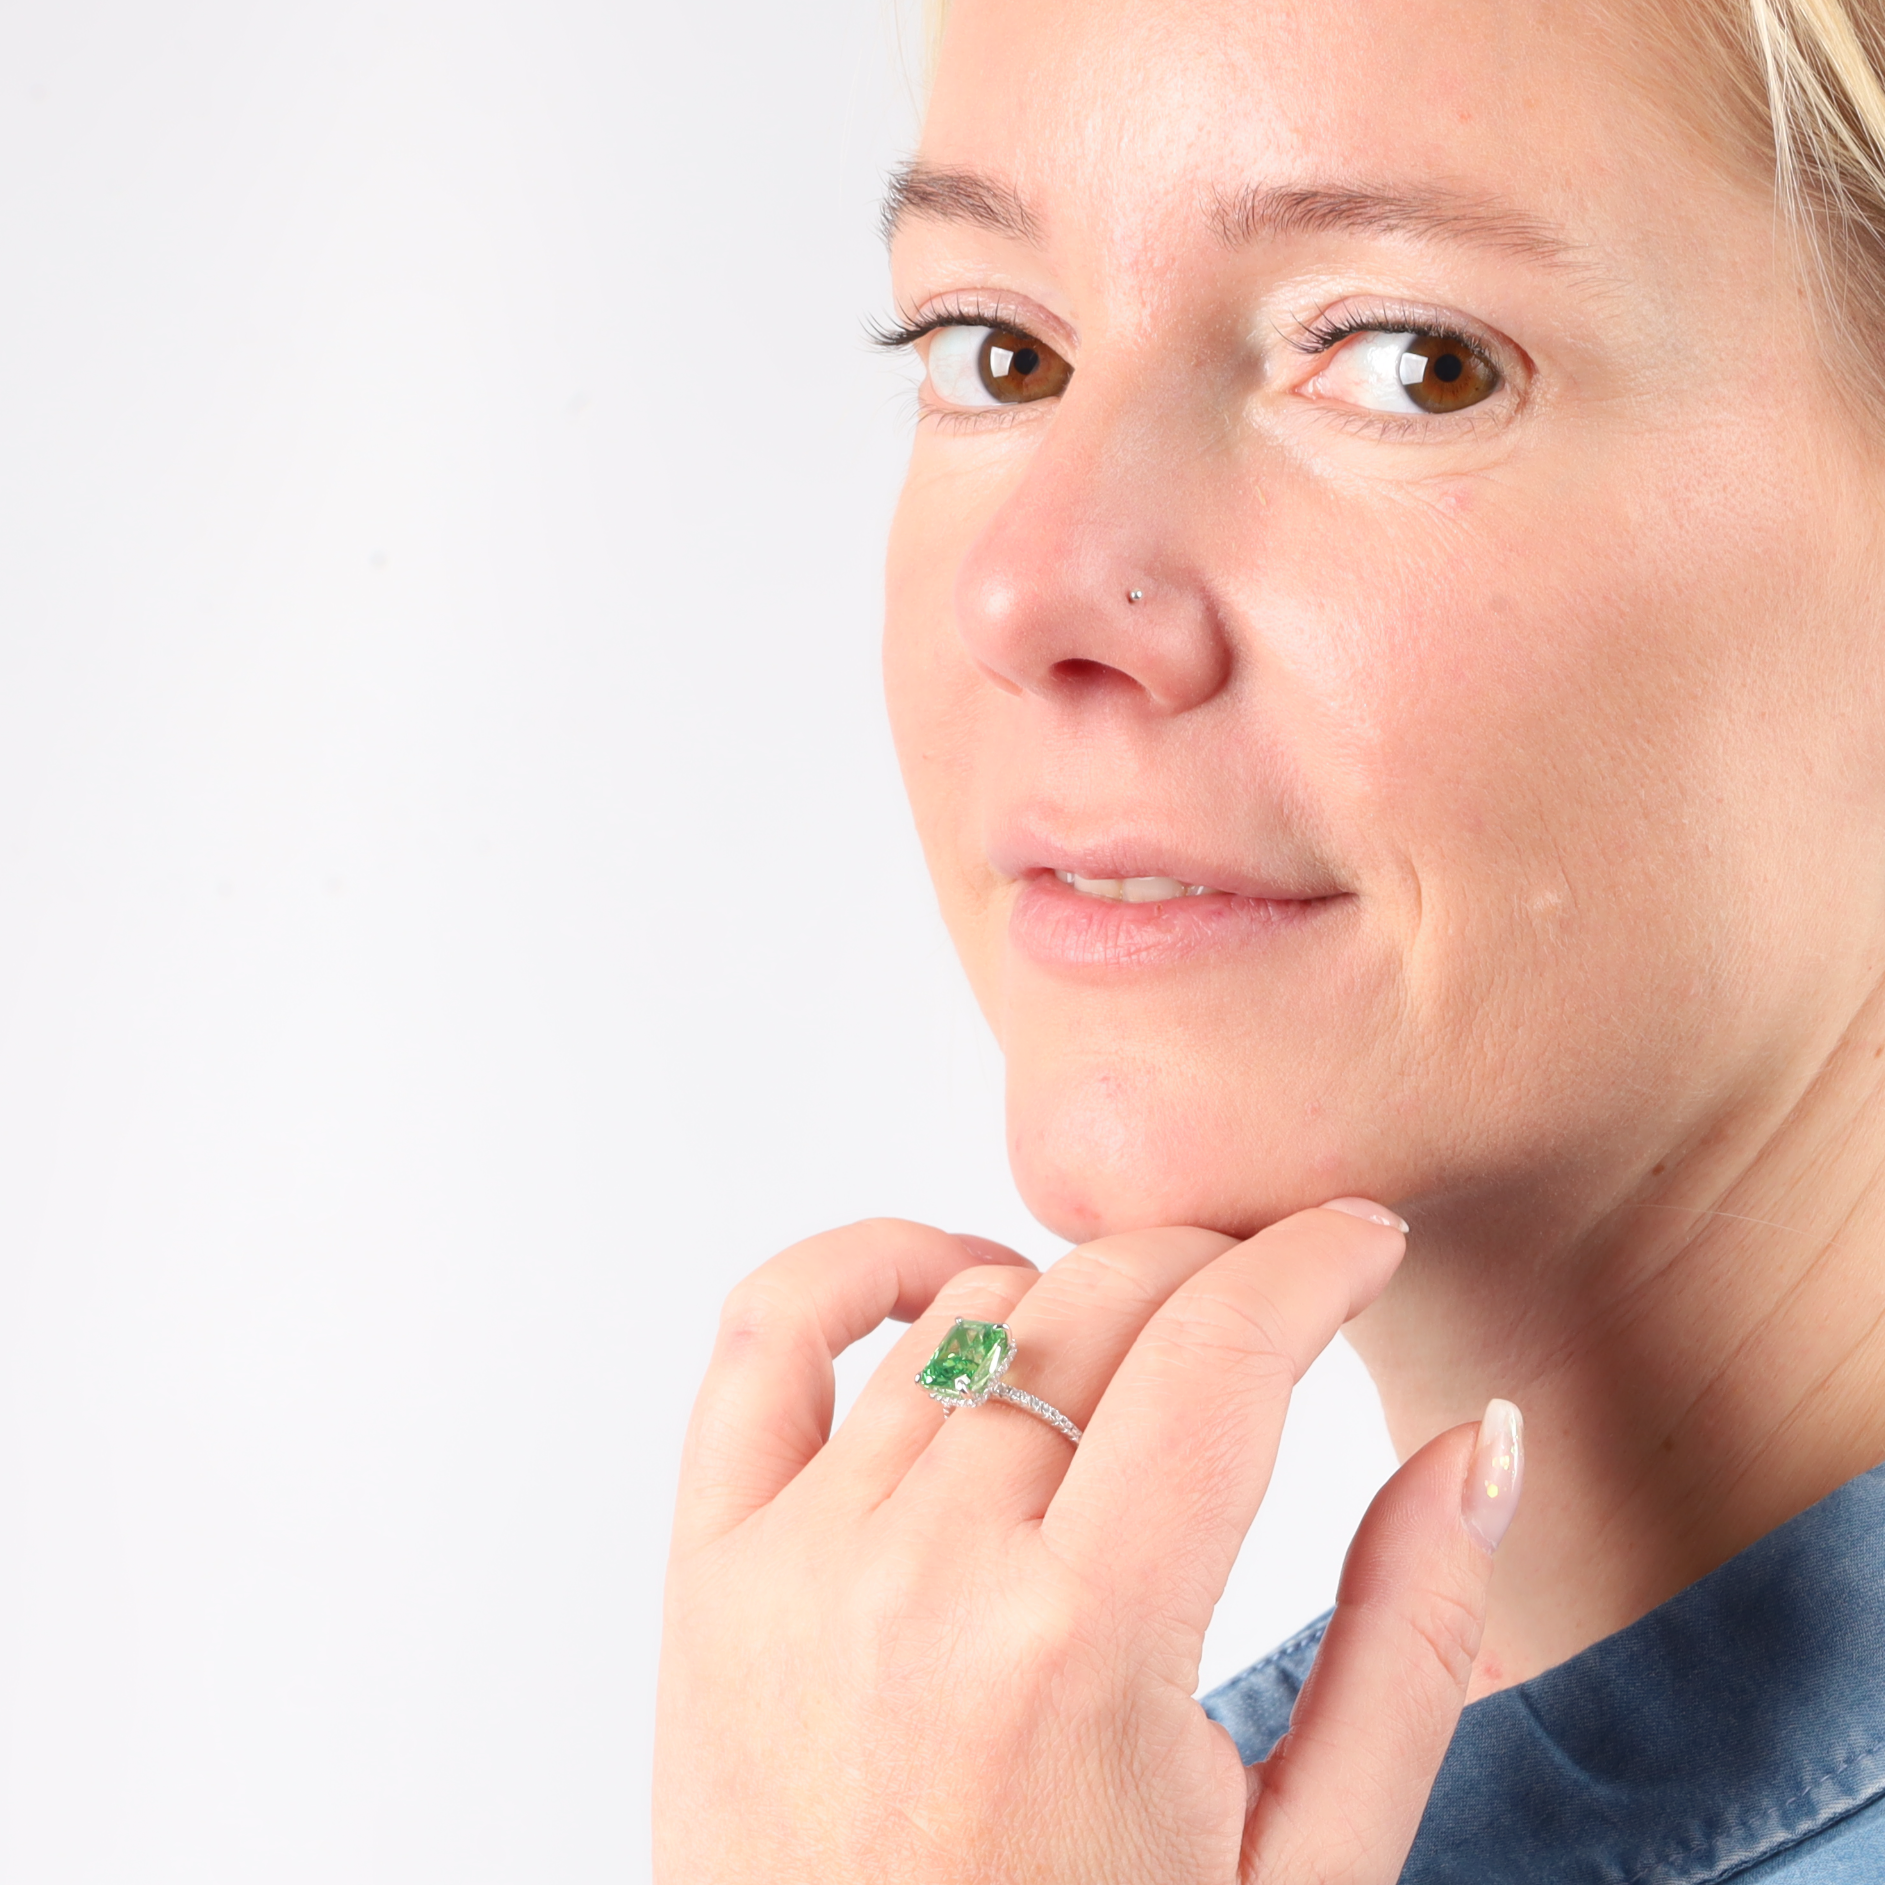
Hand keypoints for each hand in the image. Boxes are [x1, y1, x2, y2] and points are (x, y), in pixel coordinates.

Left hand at [655, 1207, 1514, 1882]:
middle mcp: (925, 1576)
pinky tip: (952, 1282)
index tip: (1361, 1240)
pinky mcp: (711, 1569)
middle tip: (1273, 1306)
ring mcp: (796, 1560)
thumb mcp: (1308, 1874)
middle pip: (1099, 1306)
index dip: (1314, 1262)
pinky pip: (766, 1335)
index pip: (1221, 1353)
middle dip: (1217, 1270)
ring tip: (1141, 1354)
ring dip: (1079, 1298)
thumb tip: (1477, 1443)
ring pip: (970, 1314)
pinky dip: (863, 1267)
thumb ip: (1412, 1645)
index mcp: (1083, 1652)